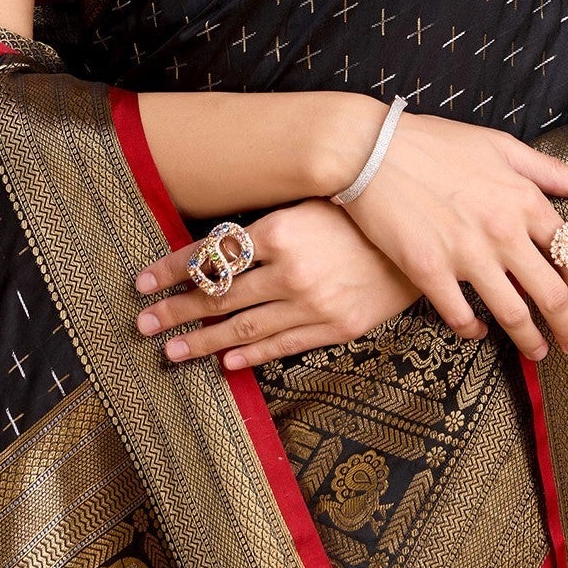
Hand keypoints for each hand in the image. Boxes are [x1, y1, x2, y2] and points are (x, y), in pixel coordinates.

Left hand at [132, 198, 461, 369]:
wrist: (426, 238)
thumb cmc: (363, 214)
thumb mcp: (309, 206)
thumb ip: (266, 228)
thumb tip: (215, 249)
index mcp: (281, 230)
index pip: (211, 254)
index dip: (171, 269)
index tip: (142, 282)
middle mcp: (291, 269)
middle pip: (219, 295)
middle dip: (176, 311)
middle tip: (143, 324)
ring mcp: (314, 303)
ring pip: (243, 327)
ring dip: (202, 341)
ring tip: (171, 351)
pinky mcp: (336, 326)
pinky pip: (283, 345)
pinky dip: (250, 355)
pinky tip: (225, 361)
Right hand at [335, 104, 567, 359]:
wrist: (371, 148)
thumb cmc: (434, 142)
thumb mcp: (501, 146)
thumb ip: (552, 170)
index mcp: (524, 199)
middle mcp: (502, 230)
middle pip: (551, 295)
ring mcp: (466, 254)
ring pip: (513, 314)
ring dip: (530, 340)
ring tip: (537, 352)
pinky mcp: (429, 271)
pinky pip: (460, 316)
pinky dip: (474, 331)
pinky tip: (478, 331)